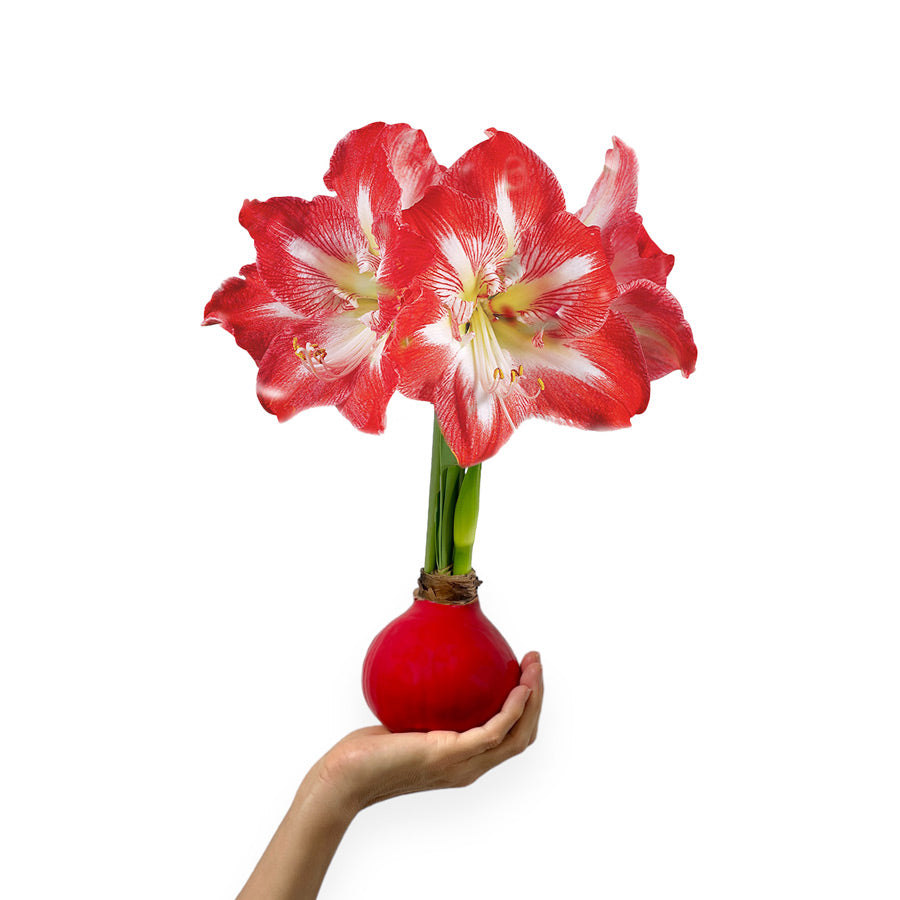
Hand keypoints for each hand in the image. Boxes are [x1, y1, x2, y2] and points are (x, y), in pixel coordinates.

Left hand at [312, 651, 542, 814]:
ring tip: (534, 666)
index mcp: (463, 761)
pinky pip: (493, 730)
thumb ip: (422, 701)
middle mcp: (469, 767)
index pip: (507, 738)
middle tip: (536, 662)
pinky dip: (513, 709)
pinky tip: (518, 686)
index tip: (525, 672)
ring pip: (516, 734)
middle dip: (536, 699)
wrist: (345, 777)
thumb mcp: (403, 719)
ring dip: (532, 698)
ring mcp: (463, 764)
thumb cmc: (366, 752)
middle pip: (521, 736)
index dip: (525, 708)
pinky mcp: (451, 755)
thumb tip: (428, 662)